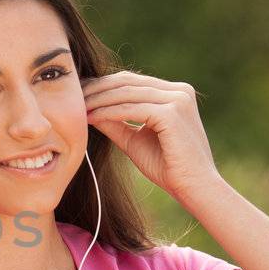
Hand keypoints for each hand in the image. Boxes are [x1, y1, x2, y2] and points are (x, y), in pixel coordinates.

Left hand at [80, 71, 221, 200]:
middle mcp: (180, 91)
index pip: (132, 82)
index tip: (79, 95)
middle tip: (73, 97)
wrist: (194, 187)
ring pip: (127, 93)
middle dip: (97, 89)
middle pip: (128, 82)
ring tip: (78, 108)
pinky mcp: (172, 112)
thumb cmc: (168, 168)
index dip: (103, 86)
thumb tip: (88, 110)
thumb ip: (115, 122)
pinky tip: (90, 118)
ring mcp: (178, 99)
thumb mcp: (135, 140)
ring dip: (99, 100)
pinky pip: (132, 108)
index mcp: (175, 94)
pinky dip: (108, 112)